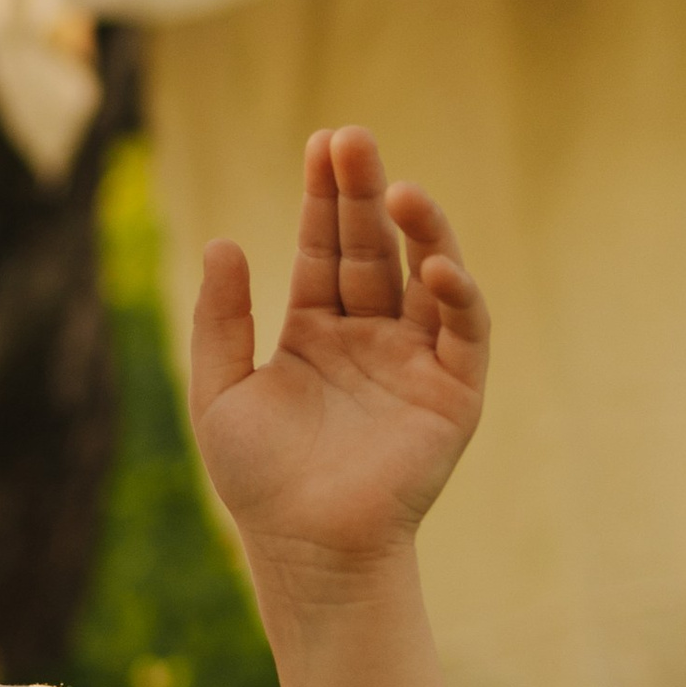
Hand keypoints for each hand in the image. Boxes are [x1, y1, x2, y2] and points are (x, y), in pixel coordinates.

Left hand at [190, 124, 486, 584]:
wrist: (306, 547)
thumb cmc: (259, 480)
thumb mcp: (221, 391)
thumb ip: (221, 320)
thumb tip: (223, 242)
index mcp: (317, 331)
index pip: (326, 247)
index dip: (324, 197)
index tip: (321, 143)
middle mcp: (370, 336)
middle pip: (373, 249)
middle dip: (364, 194)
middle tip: (353, 139)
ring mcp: (415, 360)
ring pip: (425, 276)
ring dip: (419, 229)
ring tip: (397, 187)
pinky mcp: (454, 392)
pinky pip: (464, 331)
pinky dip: (457, 294)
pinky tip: (433, 264)